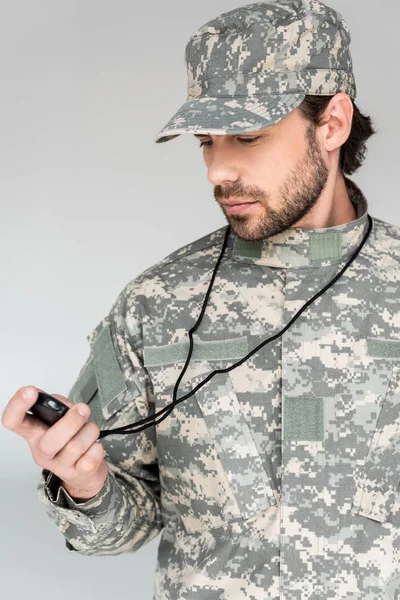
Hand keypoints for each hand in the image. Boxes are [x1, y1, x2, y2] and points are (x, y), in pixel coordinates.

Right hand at [2, 385, 107, 499]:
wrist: (84, 472)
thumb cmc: (71, 439)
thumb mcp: (60, 419)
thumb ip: (58, 406)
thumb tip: (60, 403)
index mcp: (34, 433)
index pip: (14, 421)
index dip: (17, 406)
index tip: (30, 391)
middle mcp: (43, 452)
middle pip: (48, 443)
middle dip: (71, 422)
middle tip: (82, 409)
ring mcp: (60, 466)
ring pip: (75, 447)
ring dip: (89, 431)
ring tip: (89, 430)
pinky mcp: (78, 474)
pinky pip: (90, 459)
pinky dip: (96, 448)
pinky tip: (93, 446)